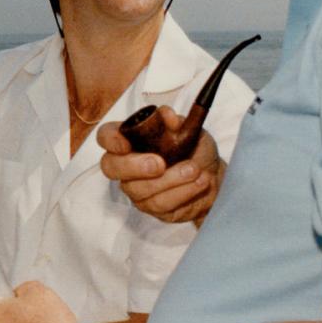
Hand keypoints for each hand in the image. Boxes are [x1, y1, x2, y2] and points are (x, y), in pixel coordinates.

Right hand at [98, 111, 224, 224]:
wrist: (215, 177)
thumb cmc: (195, 151)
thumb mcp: (191, 130)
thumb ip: (178, 122)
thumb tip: (167, 115)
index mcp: (131, 138)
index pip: (106, 136)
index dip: (110, 140)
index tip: (125, 144)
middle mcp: (127, 163)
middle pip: (111, 167)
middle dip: (134, 166)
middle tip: (160, 164)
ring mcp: (136, 187)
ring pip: (139, 189)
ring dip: (170, 179)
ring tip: (194, 170)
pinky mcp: (150, 207)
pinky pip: (159, 203)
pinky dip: (182, 191)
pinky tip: (198, 183)